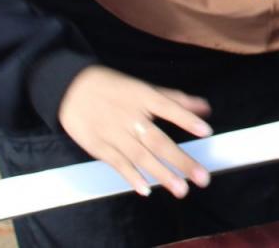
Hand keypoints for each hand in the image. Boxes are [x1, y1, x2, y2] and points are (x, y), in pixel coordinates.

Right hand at [58, 65, 213, 197]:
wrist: (72, 88)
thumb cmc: (116, 89)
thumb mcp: (145, 88)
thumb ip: (176, 100)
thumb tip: (206, 108)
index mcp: (144, 97)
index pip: (169, 108)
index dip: (187, 119)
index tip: (206, 131)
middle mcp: (130, 116)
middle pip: (158, 140)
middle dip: (181, 160)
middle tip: (202, 178)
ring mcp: (114, 133)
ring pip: (140, 156)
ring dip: (162, 174)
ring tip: (181, 189)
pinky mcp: (98, 146)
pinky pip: (117, 163)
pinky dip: (131, 176)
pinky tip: (145, 189)